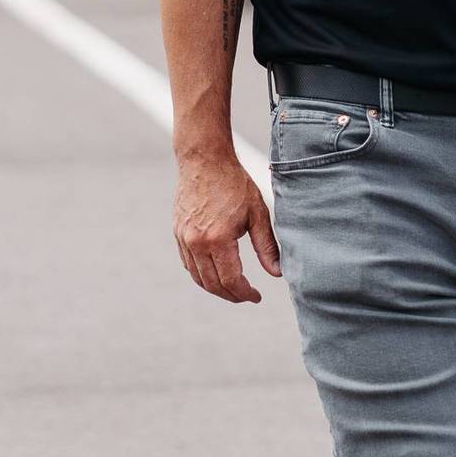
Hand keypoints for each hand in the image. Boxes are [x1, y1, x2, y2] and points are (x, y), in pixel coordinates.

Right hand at [174, 150, 280, 302]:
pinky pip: (188, 263)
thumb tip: (277, 273)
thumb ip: (267, 246)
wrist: (203, 160)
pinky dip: (201, 274)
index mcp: (218, 239)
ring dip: (215, 288)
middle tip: (246, 296)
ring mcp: (184, 239)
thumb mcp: (257, 213)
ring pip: (198, 277)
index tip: (257, 296)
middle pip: (212, 284)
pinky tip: (215, 272)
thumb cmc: (234, 183)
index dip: (245, 293)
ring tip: (233, 288)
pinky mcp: (177, 233)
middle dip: (231, 295)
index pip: (231, 280)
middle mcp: (196, 243)